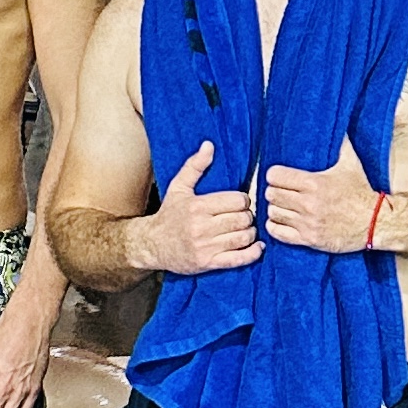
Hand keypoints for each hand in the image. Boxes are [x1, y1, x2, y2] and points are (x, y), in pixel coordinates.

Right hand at [138, 140, 260, 274]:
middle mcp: (201, 227)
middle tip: (241, 217)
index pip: (238, 200)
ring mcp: (206, 247)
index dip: (242, 201)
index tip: (237, 203)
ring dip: (250, 233)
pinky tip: (256, 246)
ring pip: (245, 237)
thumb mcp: (178, 188)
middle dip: (247, 217)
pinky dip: (253, 252)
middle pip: (244, 219)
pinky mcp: (209, 263)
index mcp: (197, 207)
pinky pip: (241, 258)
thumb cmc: (169, 215)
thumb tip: (209, 145)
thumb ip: (195, 166)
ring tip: (242, 230)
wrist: (152, 245)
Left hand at [264, 152, 383, 255]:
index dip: (275, 175)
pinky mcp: (309, 239)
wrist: (376, 222)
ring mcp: (308, 223)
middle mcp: (308, 204)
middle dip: (275, 191)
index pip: (275, 176)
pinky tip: (283, 221)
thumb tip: (336, 124)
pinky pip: (277, 232)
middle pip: (271, 194)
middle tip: (282, 192)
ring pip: (273, 213)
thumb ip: (340, 143)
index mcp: (314, 183)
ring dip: (276, 209)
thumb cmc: (361, 192)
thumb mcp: (351, 164)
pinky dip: (276, 226)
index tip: (280, 177)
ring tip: (284, 206)